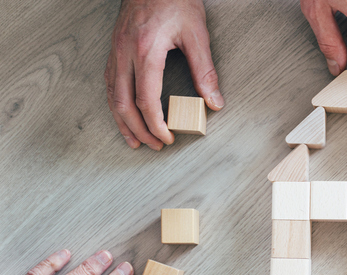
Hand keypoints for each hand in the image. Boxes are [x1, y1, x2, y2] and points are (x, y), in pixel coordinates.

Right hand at [105, 0, 223, 149]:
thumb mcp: (197, 34)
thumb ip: (205, 71)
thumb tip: (214, 102)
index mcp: (146, 51)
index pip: (146, 100)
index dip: (156, 125)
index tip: (168, 138)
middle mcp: (125, 53)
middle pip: (124, 104)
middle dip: (139, 130)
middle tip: (155, 145)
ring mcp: (116, 51)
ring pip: (112, 96)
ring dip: (123, 122)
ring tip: (135, 140)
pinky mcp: (114, 49)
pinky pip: (110, 84)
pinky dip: (116, 104)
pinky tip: (124, 115)